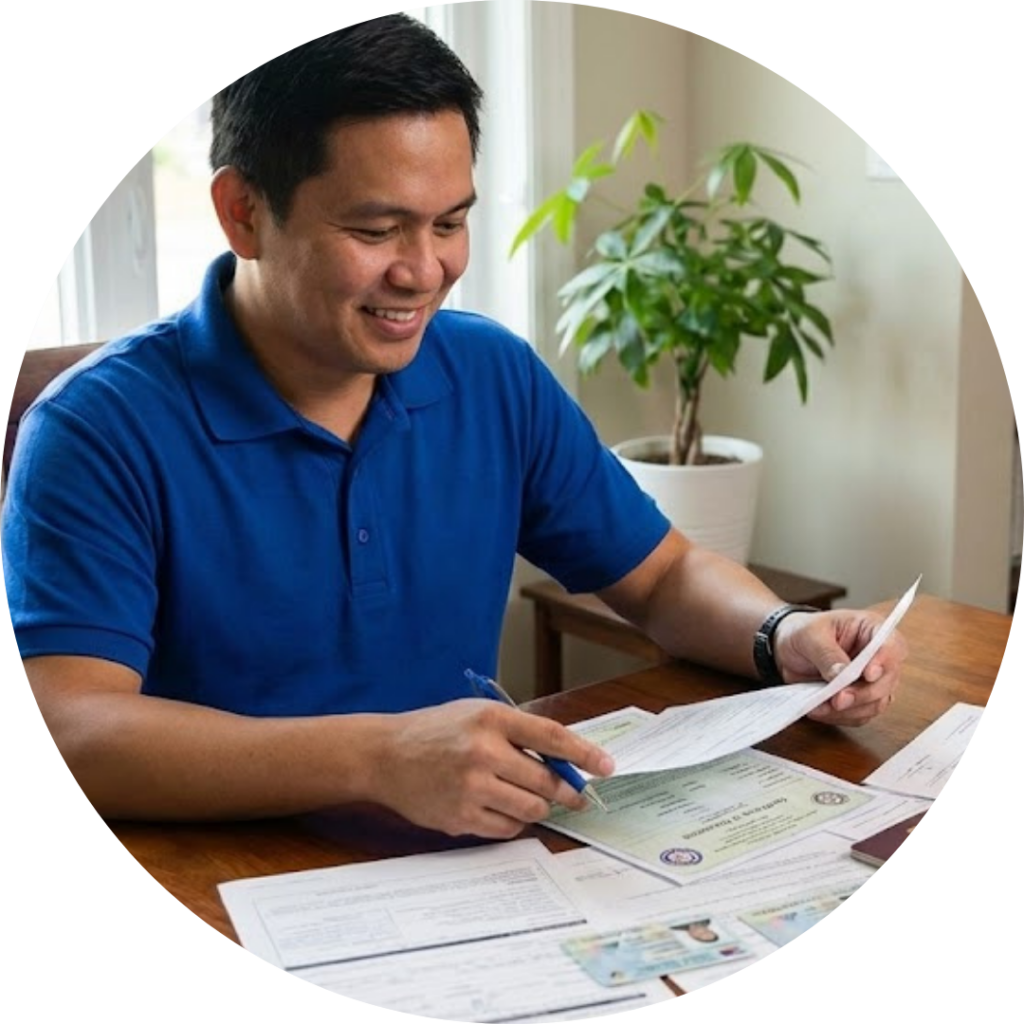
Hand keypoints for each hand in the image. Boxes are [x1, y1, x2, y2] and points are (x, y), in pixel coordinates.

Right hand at [370, 700, 614, 838]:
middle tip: (577, 796)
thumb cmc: (438, 731)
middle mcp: (482, 752)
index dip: (585, 753)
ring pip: (533, 809)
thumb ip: (519, 733)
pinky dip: (514, 821)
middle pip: (547, 781)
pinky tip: (502, 807)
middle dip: (568, 791)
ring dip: (540, 807)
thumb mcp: (479, 714)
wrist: (386, 755)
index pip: (551, 736)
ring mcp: (471, 788)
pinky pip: (508, 828)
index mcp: (491, 719)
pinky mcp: (461, 817)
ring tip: (530, 798)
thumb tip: (567, 761)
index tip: (607, 766)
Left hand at [772, 609, 907, 726]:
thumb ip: (827, 653)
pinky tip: (820, 710)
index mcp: (872, 629)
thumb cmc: (802, 632)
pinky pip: (860, 715)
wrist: (787, 649)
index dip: (884, 661)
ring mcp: (872, 681)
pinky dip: (841, 717)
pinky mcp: (861, 700)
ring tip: (822, 707)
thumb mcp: (809, 635)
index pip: (892, 645)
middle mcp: (878, 657)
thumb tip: (842, 675)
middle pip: (888, 680)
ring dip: (851, 709)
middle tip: (838, 699)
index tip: (868, 674)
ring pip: (877, 702)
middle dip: (863, 693)